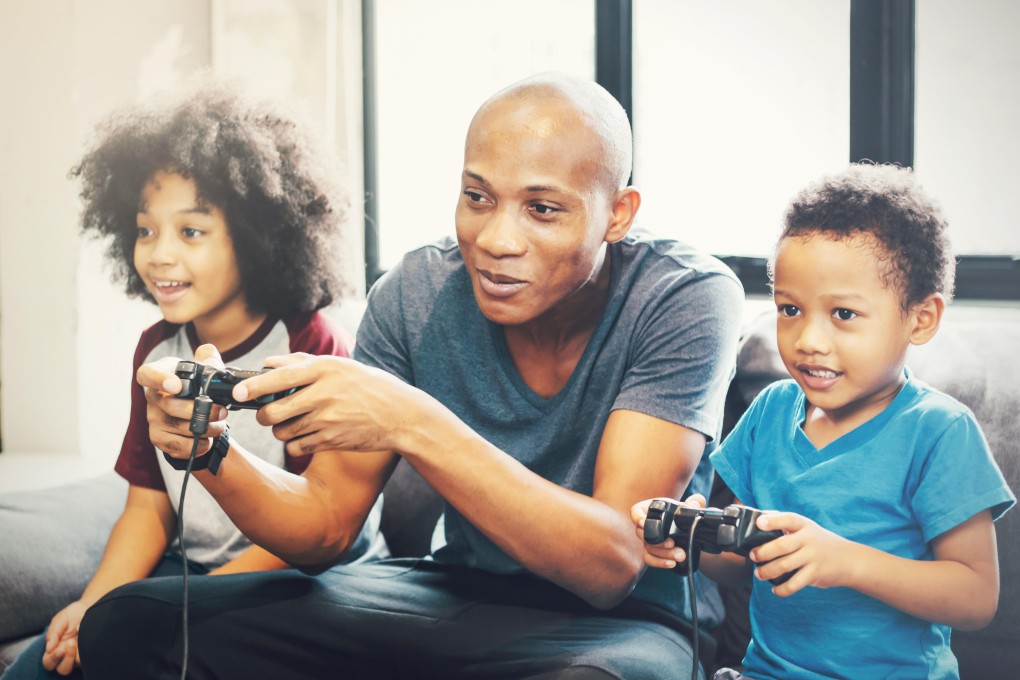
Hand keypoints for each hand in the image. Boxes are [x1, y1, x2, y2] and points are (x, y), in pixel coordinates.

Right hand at [41, 601, 88, 674]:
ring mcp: (78, 655)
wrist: (89, 607)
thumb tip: (48, 648)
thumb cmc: (73, 614)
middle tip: (70, 643)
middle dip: (65, 659)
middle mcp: (65, 655)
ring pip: (75, 666)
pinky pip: (87, 659)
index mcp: (54, 648)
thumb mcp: (61, 620)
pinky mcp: (89, 653)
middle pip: (62, 669)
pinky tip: (88, 635)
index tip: (59, 649)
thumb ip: (53, 633)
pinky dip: (87, 649)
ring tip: (76, 641)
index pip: (48, 662)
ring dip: (74, 656)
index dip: (52, 659)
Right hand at [136, 344, 227, 460]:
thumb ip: (208, 359)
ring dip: (204, 429)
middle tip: (222, 412)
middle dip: (200, 411)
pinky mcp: (159, 438)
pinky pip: (176, 446)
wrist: (195, 410)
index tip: (177, 386)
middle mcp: (152, 397)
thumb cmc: (196, 385)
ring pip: (177, 427)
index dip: (159, 380)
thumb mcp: (203, 369)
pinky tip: (208, 441)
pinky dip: (196, 446)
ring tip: (220, 425)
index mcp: (160, 374)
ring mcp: (153, 419)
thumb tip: (209, 356)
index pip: (147, 374)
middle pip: (170, 406)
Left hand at [231, 353, 424, 456]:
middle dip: (263, 415)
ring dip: (280, 429)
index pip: (278, 378)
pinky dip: (295, 444)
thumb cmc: (368, 386)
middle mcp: (323, 394)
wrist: (400, 415)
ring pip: (282, 431)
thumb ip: (302, 362)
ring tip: (293, 422)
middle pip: (273, 411)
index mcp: (324, 369)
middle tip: (267, 412)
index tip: (236, 393)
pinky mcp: (330, 441)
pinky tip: (307, 435)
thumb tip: (268, 363)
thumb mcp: (340, 366)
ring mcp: (326, 420)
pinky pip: (296, 447)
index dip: (252, 387)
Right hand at [630, 494, 707, 569]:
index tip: (644, 523)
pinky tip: (672, 563)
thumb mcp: (692, 508)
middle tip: (672, 543)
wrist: (691, 535)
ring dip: (664, 553)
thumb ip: (695, 502)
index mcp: (652, 509)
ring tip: (681, 555)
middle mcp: (647, 525)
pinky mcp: (652, 553)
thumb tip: (694, 503)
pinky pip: (649, 559)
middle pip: (641, 533)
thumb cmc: (686, 517)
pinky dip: (659, 562)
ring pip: (648, 548)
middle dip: (657, 541)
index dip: (637, 517)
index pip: (636, 511)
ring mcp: (648, 540)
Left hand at [749, 511, 854, 595]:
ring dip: (767, 571)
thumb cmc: (819, 541)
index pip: (788, 519)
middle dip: (762, 552)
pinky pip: (794, 584)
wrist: (849, 559)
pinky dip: (781, 589)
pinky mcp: (815, 574)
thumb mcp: (806, 527)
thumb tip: (758, 518)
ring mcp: (812, 557)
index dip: (772, 521)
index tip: (759, 523)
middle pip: (781, 546)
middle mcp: (808, 540)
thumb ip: (784, 522)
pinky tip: (775, 589)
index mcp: (804, 525)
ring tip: (759, 574)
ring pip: (784, 566)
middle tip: (753, 556)